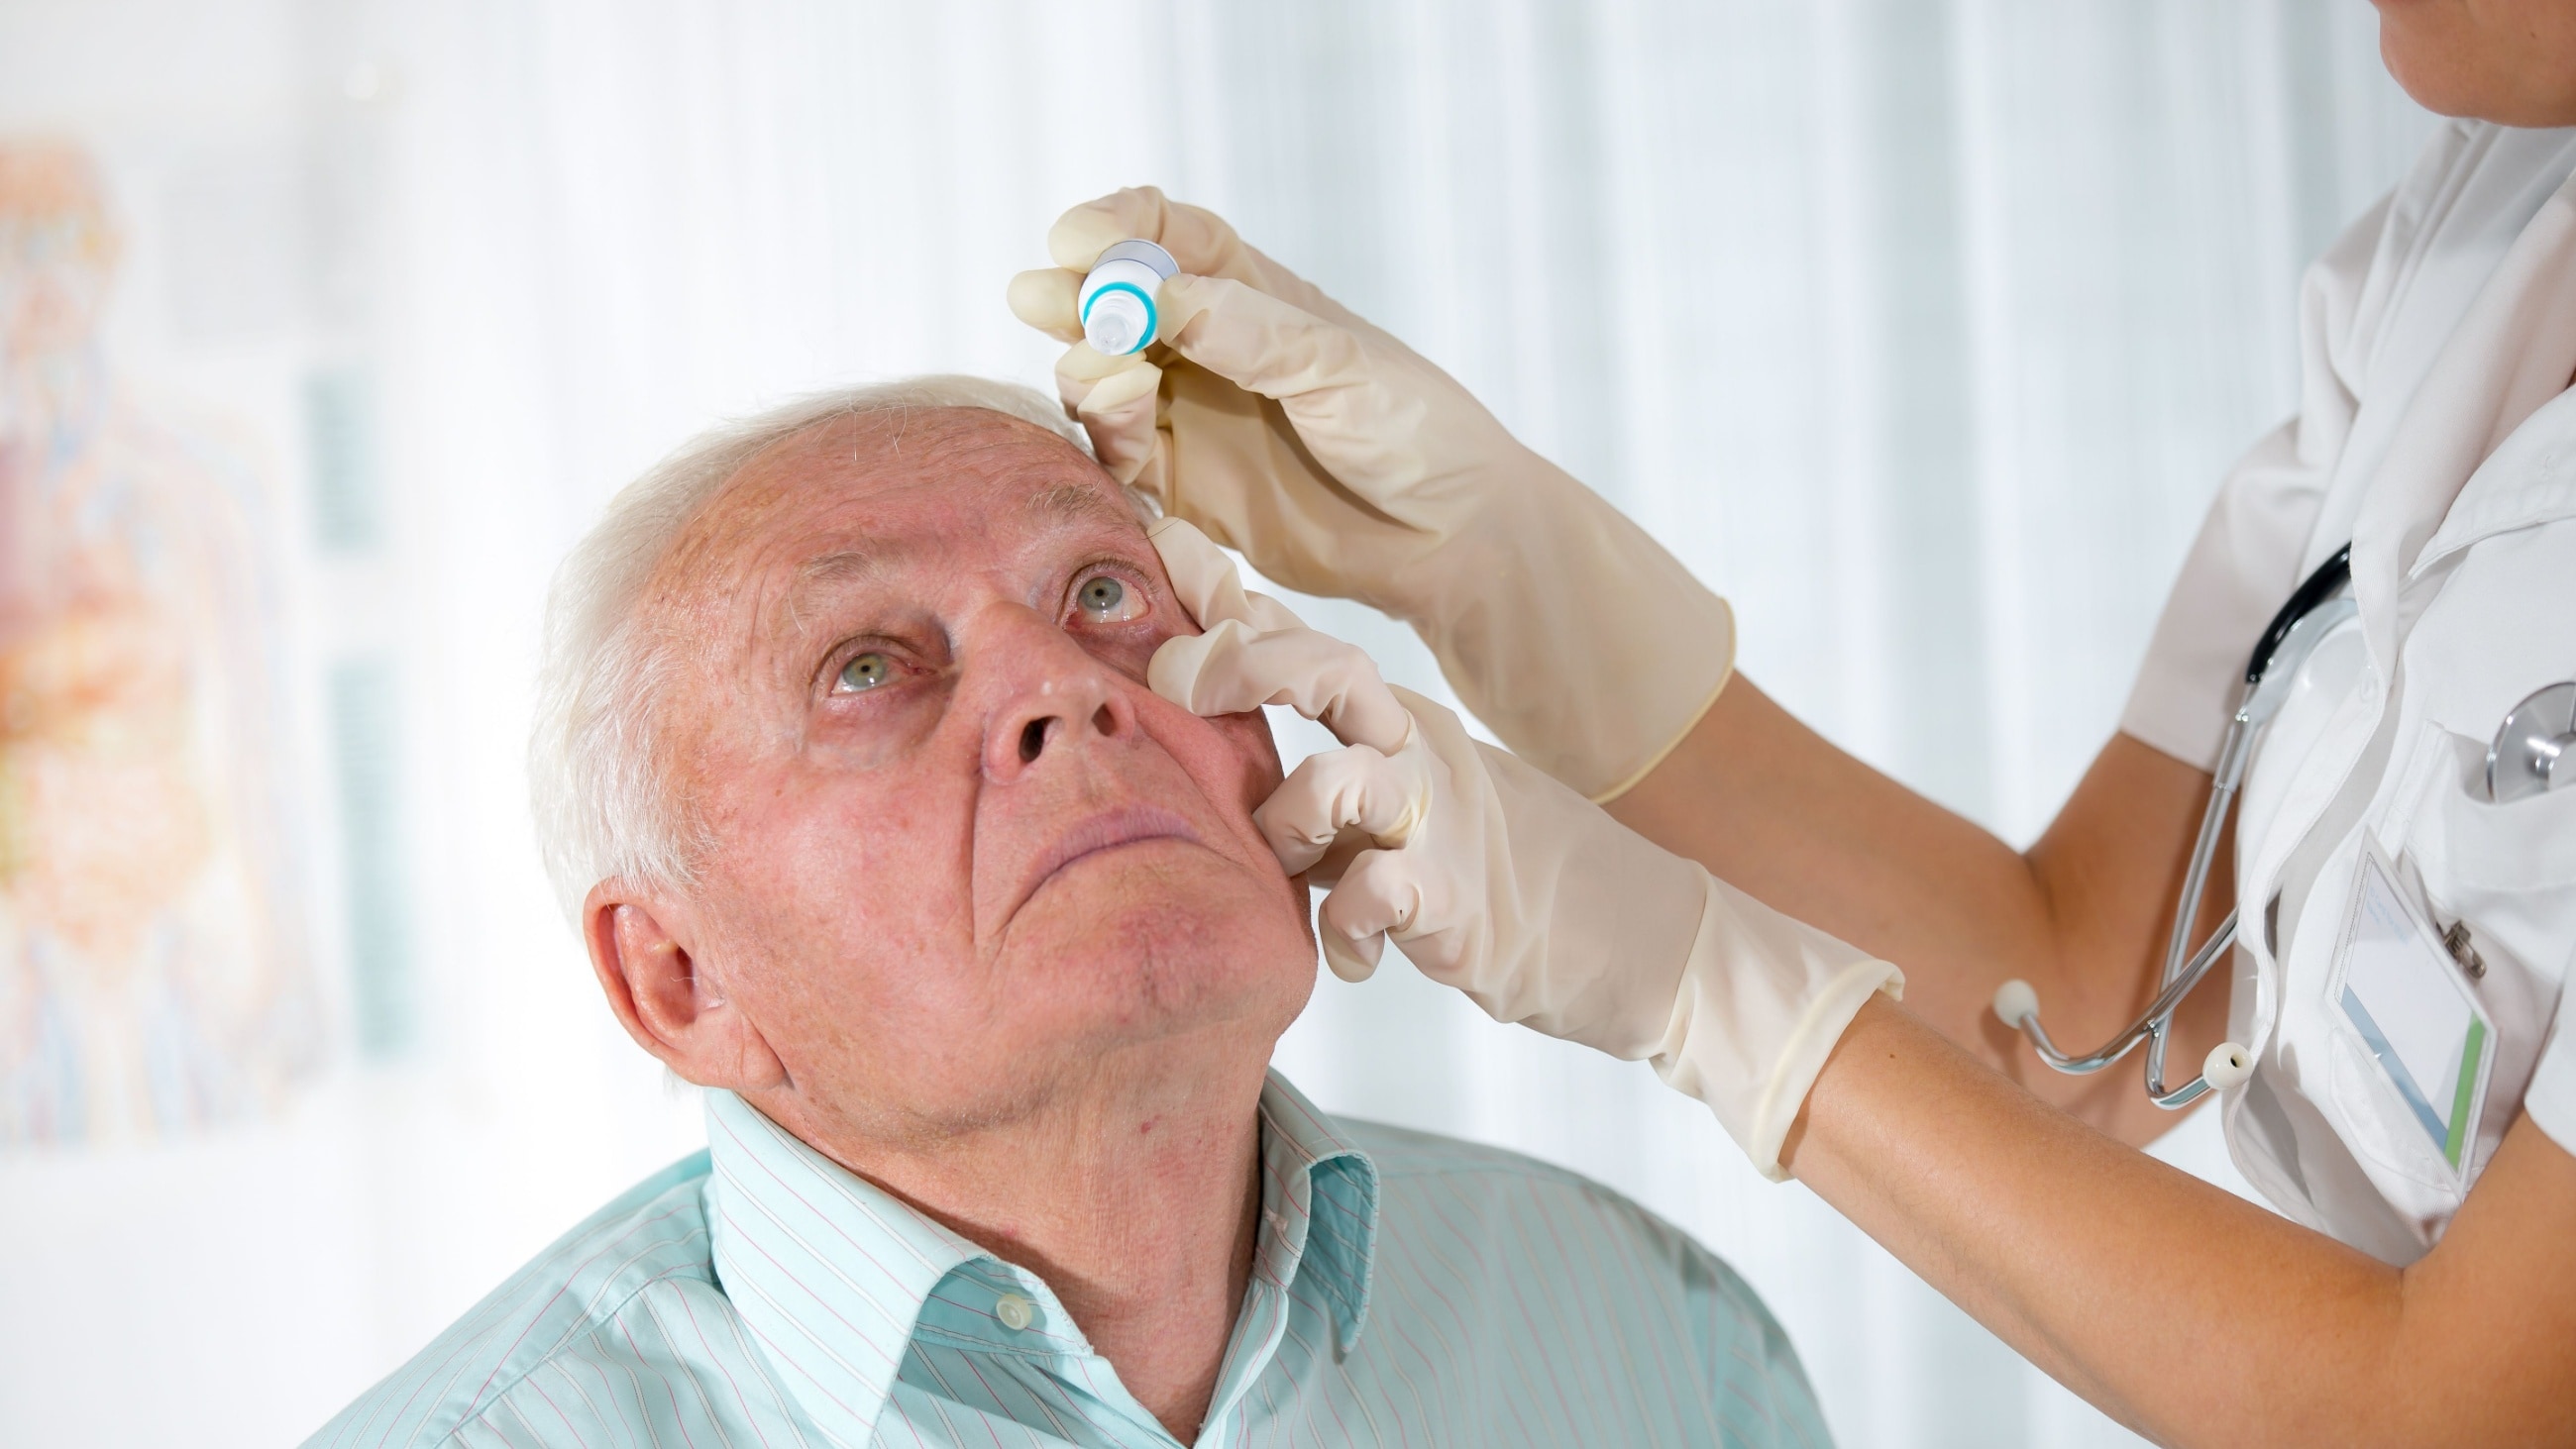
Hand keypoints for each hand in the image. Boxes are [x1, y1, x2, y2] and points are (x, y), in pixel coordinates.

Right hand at [1010, 187, 1735, 801]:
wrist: (1452, 540)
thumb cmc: (1418, 432)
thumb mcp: (1342, 367)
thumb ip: (1251, 334)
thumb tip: (1158, 295)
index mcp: (1251, 295)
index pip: (1166, 237)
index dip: (1115, 228)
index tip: (1076, 239)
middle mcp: (1208, 349)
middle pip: (1115, 306)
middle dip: (1077, 297)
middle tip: (1045, 301)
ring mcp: (1192, 419)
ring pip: (1103, 380)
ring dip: (1088, 371)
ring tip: (1110, 379)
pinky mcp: (1185, 490)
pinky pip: (1119, 457)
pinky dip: (1104, 440)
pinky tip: (1118, 432)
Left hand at [1147, 518, 1902, 1177]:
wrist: (1635, 932)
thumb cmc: (1490, 870)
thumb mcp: (1395, 802)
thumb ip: (1314, 775)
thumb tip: (1216, 746)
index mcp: (1388, 718)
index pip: (1296, 635)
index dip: (1221, 589)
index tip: (1157, 536)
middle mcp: (1410, 748)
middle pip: (1320, 667)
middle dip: (1240, 661)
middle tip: (1181, 680)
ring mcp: (1436, 817)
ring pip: (1333, 778)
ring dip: (1286, 823)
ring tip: (1294, 866)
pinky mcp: (1456, 895)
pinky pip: (1376, 893)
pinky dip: (1349, 930)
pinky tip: (1355, 956)